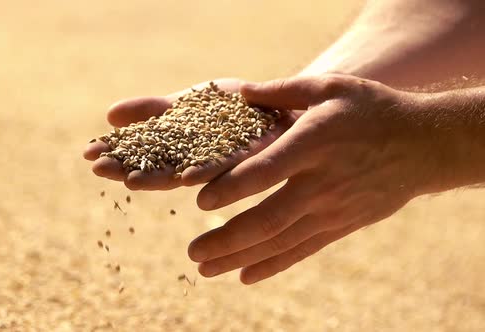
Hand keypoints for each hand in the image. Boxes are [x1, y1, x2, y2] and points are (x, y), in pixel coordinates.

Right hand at [82, 79, 298, 189]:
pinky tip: (185, 177)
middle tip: (99, 168)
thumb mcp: (184, 103)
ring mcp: (219, 162)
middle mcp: (194, 160)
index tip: (88, 152)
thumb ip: (151, 110)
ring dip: (158, 176)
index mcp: (178, 149)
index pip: (140, 153)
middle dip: (128, 167)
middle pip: (156, 167)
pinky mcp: (247, 158)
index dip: (116, 153)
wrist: (274, 102)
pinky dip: (205, 172)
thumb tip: (109, 115)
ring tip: (131, 179)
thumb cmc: (229, 107)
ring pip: (184, 171)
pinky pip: (225, 167)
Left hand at [188, 74, 439, 283]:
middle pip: (267, 220)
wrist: (423, 146)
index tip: (198, 201)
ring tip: (205, 269)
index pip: (265, 171)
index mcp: (314, 144)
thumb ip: (282, 90)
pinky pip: (302, 251)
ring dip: (239, 258)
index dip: (230, 188)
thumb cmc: (371, 110)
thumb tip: (239, 92)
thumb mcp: (331, 87)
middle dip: (226, 239)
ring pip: (280, 243)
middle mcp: (321, 183)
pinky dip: (272, 265)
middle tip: (192, 252)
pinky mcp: (341, 226)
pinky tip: (245, 276)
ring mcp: (332, 210)